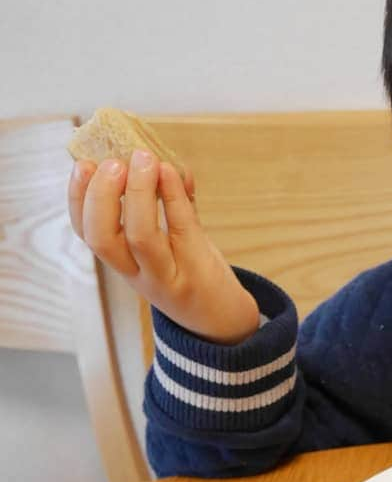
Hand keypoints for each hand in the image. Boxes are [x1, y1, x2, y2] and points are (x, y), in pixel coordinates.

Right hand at [68, 150, 259, 343]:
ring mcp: (168, 274)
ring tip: (145, 160)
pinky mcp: (197, 269)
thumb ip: (168, 205)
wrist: (222, 321)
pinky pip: (182, 229)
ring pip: (141, 238)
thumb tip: (163, 160)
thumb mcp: (171, 244)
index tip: (83, 166)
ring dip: (139, 194)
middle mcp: (138, 273)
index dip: (78, 199)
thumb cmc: (191, 275)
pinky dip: (175, 197)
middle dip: (102, 197)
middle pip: (104, 239)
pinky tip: (174, 172)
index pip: (88, 233)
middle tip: (113, 163)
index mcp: (123, 262)